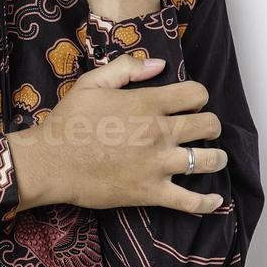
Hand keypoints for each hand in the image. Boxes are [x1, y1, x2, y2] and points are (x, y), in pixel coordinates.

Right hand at [6, 53, 225, 214]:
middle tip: (204, 130)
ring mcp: (158, 164)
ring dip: (216, 158)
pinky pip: (190, 201)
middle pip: (209, 126)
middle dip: (211, 125)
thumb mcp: (92, 82)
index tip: (191, 104)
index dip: (198, 97)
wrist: (50, 161)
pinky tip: (215, 200)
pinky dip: (207, 203)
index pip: (196, 94)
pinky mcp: (151, 192)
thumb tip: (159, 64)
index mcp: (147, 103)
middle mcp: (159, 132)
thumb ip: (127, 68)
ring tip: (214, 158)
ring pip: (208, 160)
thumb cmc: (68, 121)